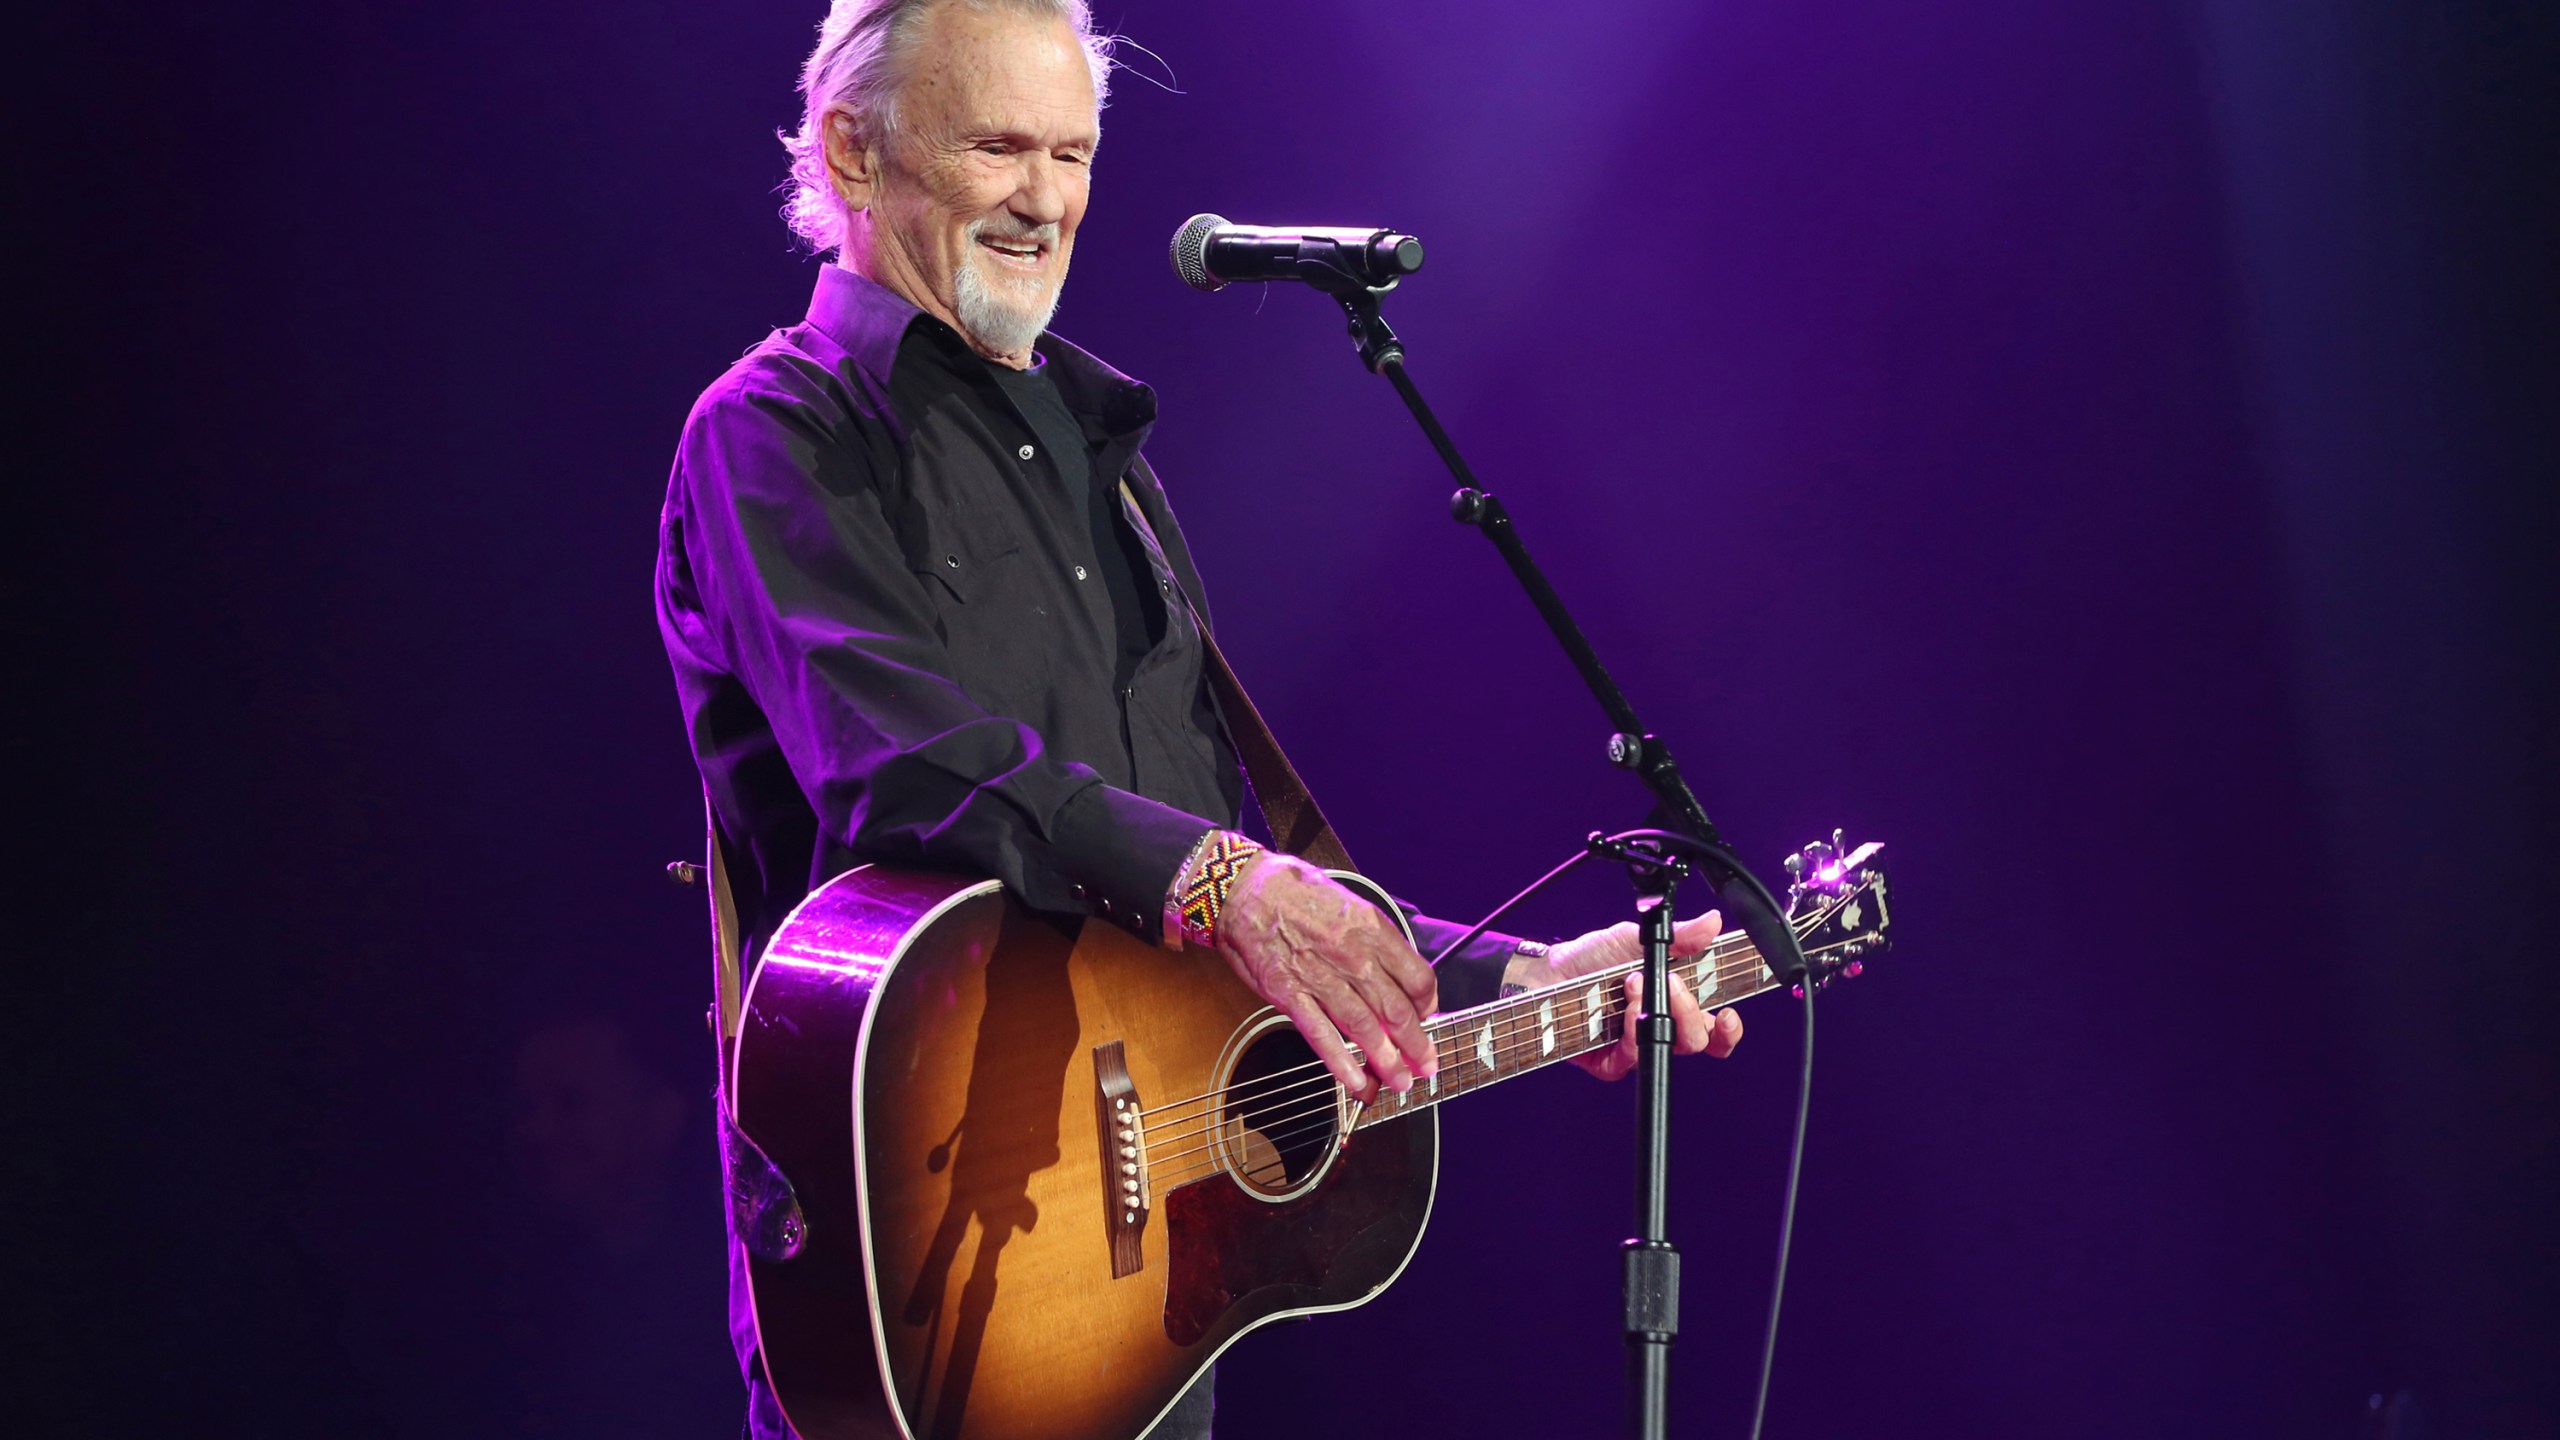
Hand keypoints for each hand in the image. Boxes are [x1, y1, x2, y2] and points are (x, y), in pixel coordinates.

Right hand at [1212, 851, 1439, 1101]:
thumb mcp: (1349, 904)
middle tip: (1426, 1067)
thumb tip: (1396, 977)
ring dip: (1386, 1062)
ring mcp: (1319, 976)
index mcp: (1371, 929)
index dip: (1428, 1007)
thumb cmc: (1295, 891)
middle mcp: (1351, 954)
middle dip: (1416, 1046)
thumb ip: (1374, 941)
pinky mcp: (1287, 993)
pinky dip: (1340, 1063)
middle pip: (1397, 1011)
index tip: (1428, 1019)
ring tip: (1400, 1082)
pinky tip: (1357, 1082)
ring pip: (1364, 1028)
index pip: (1418, 978)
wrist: (1243, 888)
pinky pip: (1320, 1034)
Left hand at [1523, 911, 1743, 1080]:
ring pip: (1670, 1047)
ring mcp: (1637, 1045)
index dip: (1729, 1030)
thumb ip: (1679, 936)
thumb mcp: (1636, 939)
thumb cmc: (1591, 957)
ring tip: (1636, 983)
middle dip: (1691, 1011)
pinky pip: (1634, 1057)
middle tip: (1673, 983)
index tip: (1729, 1015)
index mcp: (1675, 1001)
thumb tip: (1712, 922)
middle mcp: (1660, 1026)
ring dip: (1660, 1013)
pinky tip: (1626, 1007)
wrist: (1549, 972)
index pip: (1714, 1026)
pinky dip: (1634, 1031)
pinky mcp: (1612, 1062)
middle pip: (1699, 1039)